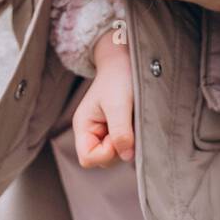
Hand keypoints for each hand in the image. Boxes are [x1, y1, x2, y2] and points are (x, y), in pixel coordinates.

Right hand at [73, 34, 134, 167]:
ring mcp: (104, 132)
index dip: (105, 153)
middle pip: (103, 160)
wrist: (125, 60)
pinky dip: (132, 138)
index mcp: (83, 127)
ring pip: (116, 155)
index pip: (88, 158)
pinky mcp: (117, 129)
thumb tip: (126, 156)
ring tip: (132, 121)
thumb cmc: (118, 78)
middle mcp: (92, 133)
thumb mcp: (118, 103)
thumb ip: (120, 130)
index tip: (118, 135)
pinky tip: (135, 123)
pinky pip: (124, 145)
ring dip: (127, 143)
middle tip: (129, 126)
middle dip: (118, 149)